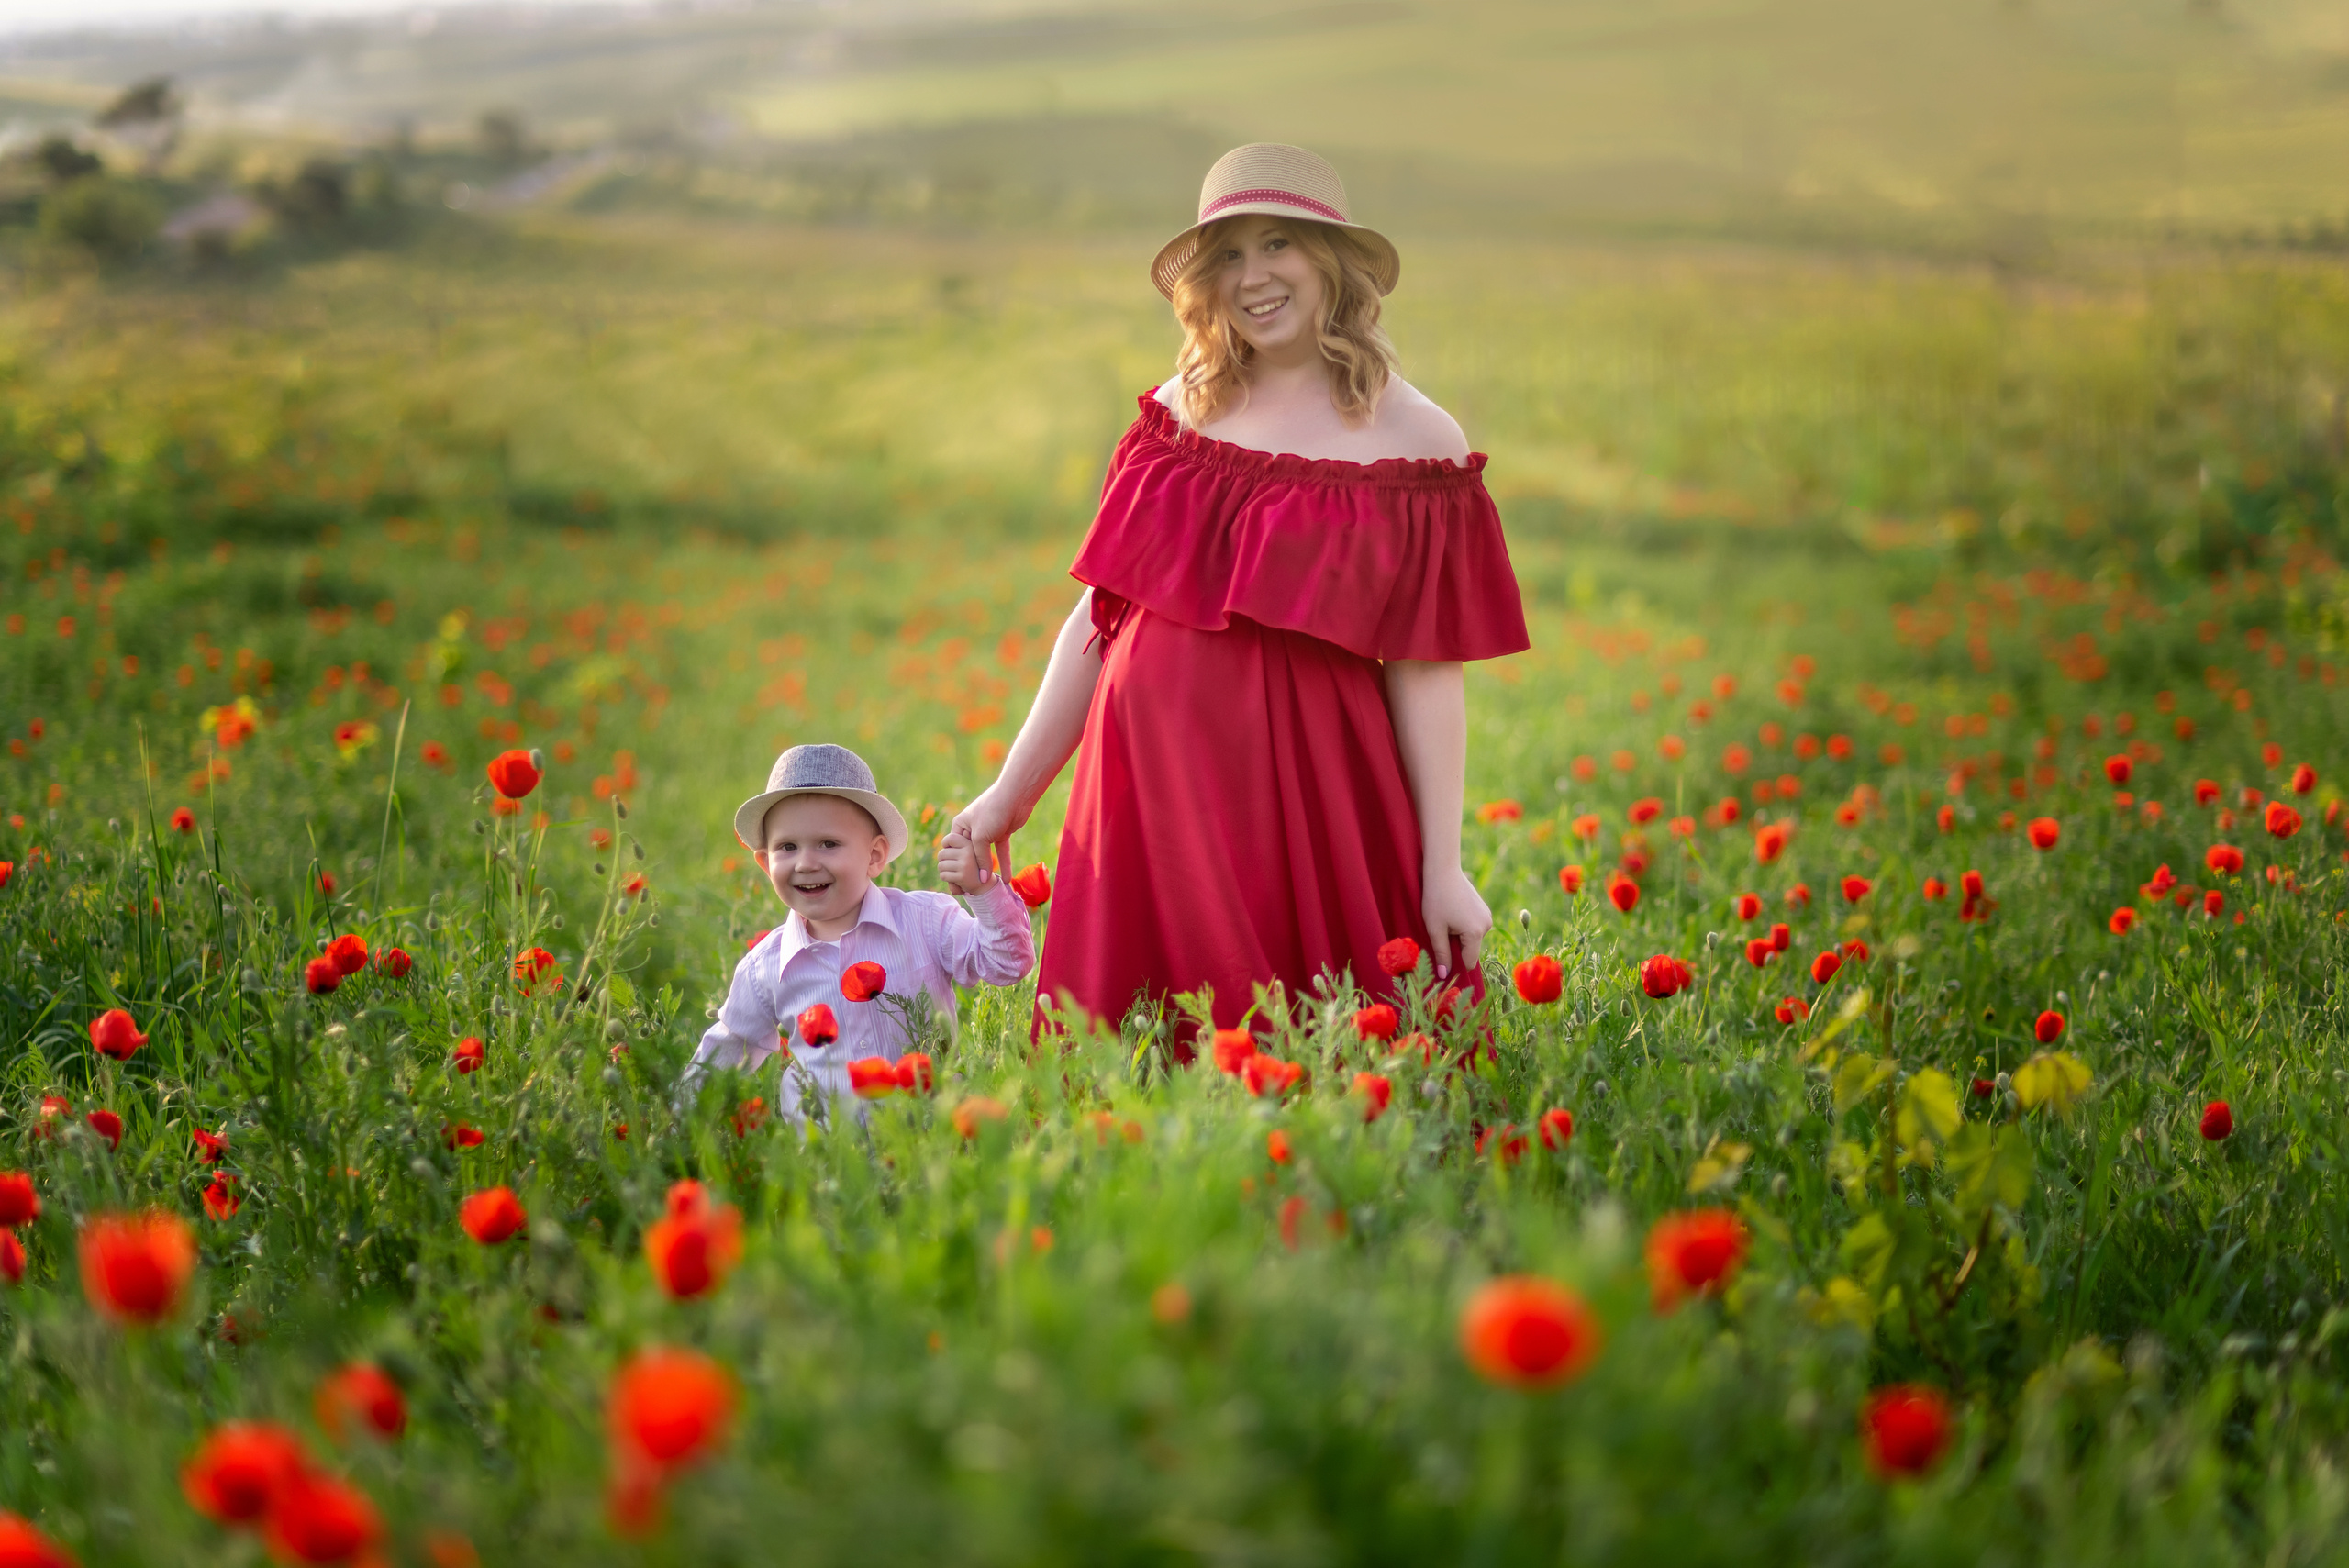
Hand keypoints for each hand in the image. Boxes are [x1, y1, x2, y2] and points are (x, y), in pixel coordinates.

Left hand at [936, 829, 987, 895]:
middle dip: (943, 861)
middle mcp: (968, 853)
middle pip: (942, 853)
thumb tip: (949, 842)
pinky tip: (954, 878)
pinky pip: (943, 876)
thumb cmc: (971, 865)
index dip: (945, 844)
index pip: (950, 838)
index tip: (950, 850)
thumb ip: (958, 844)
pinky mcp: (962, 877)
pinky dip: (945, 878)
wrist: (983, 884)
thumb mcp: (968, 852)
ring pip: (941, 865)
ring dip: (943, 870)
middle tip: (951, 865)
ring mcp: (965, 865)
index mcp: (970, 844)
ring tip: (953, 872)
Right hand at [951, 782, 1028, 889]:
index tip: (956, 883)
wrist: (1015, 796)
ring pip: (986, 855)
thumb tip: (982, 880)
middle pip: (969, 854)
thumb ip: (980, 859)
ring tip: (987, 887)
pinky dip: (1004, 864)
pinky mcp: (1002, 833)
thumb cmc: (992, 812)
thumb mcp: (980, 837)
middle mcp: (972, 829)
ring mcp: (987, 831)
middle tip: (968, 890)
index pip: (952, 850)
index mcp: (960, 826)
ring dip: (987, 869)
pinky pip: (1001, 852)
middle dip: (970, 871)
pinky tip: (1007, 879)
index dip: (954, 866)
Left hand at [1421, 866, 1489, 980]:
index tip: (1442, 958)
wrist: (1443, 870)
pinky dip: (1464, 926)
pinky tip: (1452, 912)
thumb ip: (1441, 953)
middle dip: (1457, 946)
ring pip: (1472, 938)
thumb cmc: (1436, 900)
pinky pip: (1474, 927)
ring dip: (1460, 935)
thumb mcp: (1435, 929)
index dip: (1455, 963)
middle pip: (1471, 949)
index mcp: (1475, 933)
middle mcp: (1486, 926)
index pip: (1468, 961)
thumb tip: (1444, 975)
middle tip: (1441, 931)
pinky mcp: (1484, 909)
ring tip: (1446, 919)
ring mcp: (1487, 916)